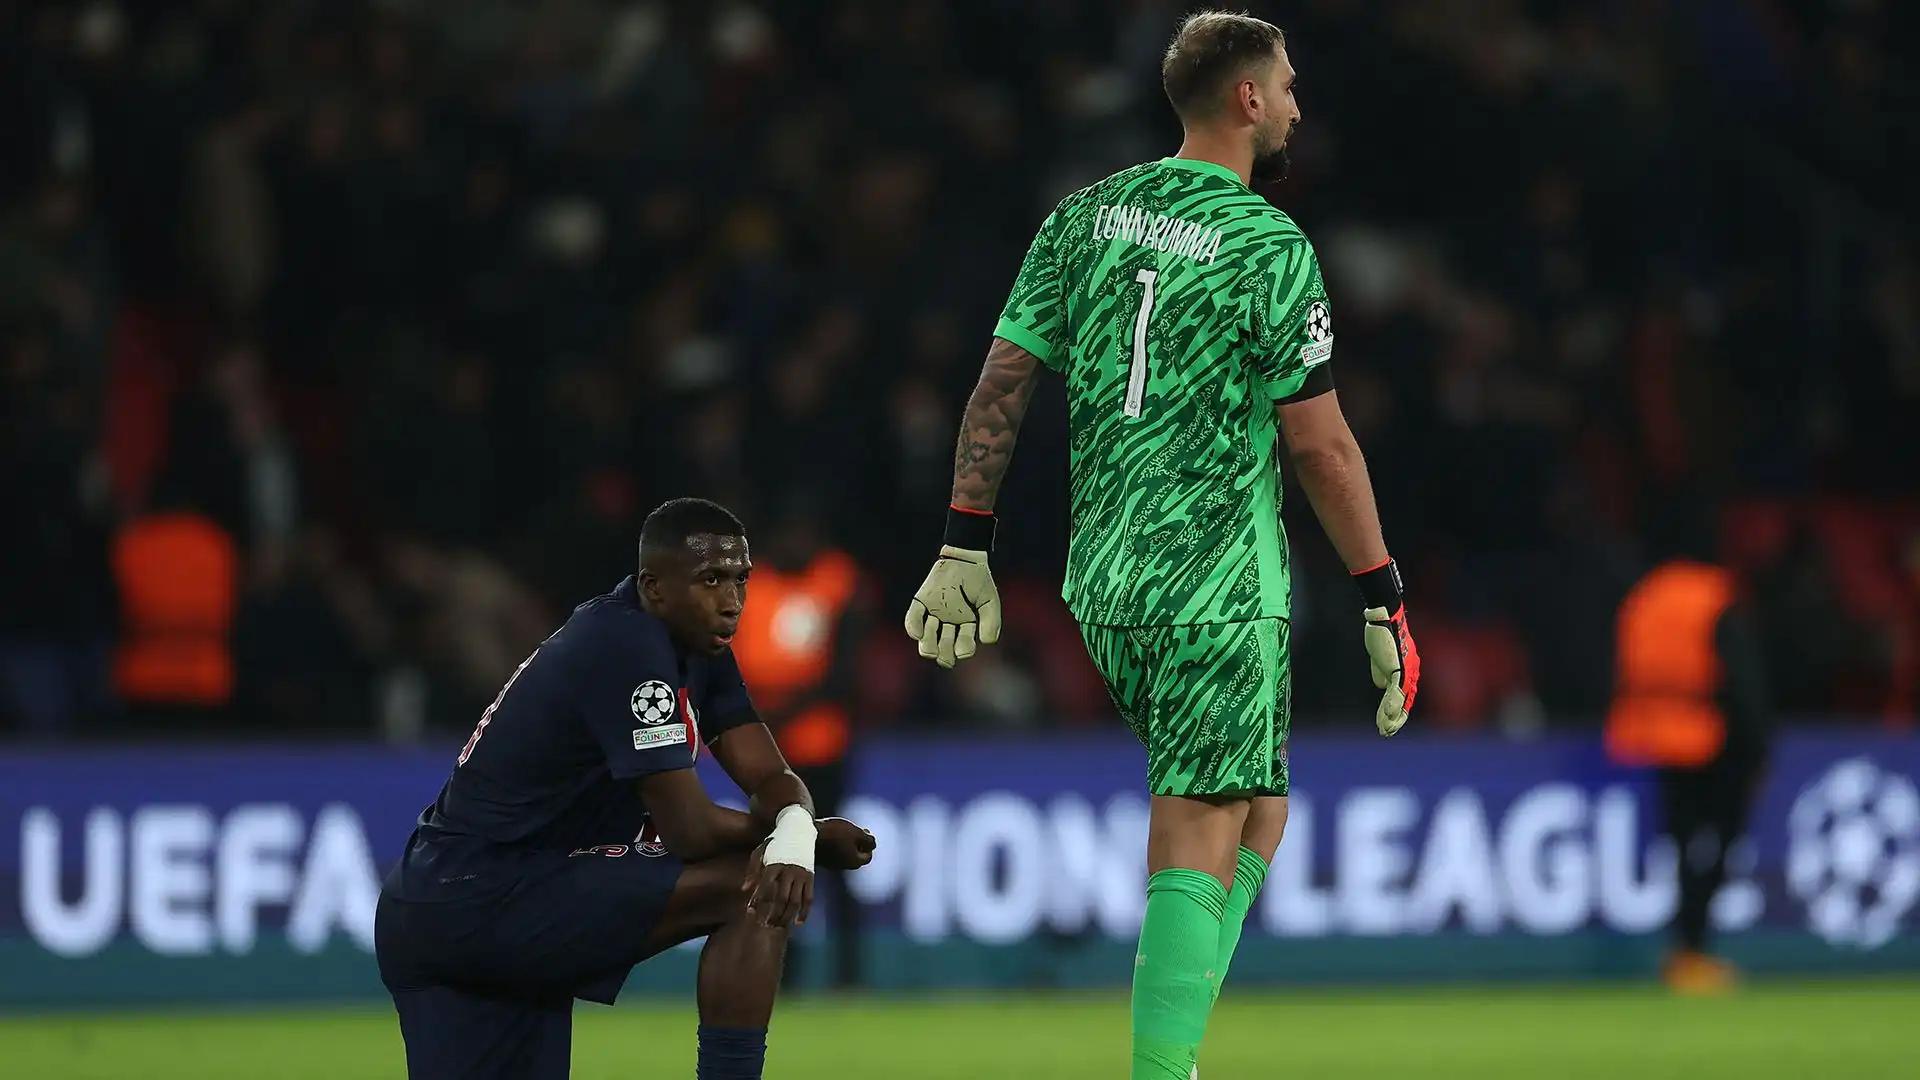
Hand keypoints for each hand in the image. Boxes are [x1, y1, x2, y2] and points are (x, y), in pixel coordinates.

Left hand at [742, 841, 813, 927]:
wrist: (799, 830)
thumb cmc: (776, 843)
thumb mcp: (761, 851)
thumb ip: (752, 870)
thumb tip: (745, 889)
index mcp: (775, 864)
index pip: (765, 886)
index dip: (757, 900)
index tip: (750, 911)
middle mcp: (789, 871)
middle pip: (781, 898)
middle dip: (773, 914)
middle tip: (765, 925)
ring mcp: (802, 875)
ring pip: (796, 902)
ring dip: (786, 916)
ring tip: (778, 926)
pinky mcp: (811, 878)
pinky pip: (809, 899)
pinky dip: (805, 912)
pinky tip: (798, 923)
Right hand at [815, 817, 876, 869]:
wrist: (807, 834)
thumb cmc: (834, 833)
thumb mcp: (856, 832)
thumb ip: (868, 839)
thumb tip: (873, 844)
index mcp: (854, 862)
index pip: (868, 856)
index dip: (868, 843)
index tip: (864, 832)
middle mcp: (844, 866)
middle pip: (856, 856)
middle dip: (859, 843)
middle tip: (856, 830)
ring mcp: (832, 864)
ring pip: (845, 854)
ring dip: (848, 843)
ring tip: (844, 830)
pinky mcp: (822, 859)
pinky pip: (835, 852)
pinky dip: (837, 844)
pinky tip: (832, 834)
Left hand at [903, 545, 1000, 667]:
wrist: (965, 557)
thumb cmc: (979, 580)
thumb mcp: (990, 601)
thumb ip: (991, 621)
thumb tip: (986, 642)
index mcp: (965, 628)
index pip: (962, 649)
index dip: (964, 649)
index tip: (967, 638)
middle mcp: (948, 625)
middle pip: (942, 652)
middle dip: (944, 654)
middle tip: (947, 641)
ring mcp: (933, 616)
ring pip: (925, 643)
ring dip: (929, 643)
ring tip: (935, 624)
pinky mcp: (921, 603)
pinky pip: (912, 621)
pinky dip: (914, 628)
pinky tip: (919, 630)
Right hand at [1363, 604, 1419, 735]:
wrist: (1385, 618)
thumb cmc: (1382, 634)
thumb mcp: (1380, 659)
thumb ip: (1381, 673)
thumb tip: (1381, 686)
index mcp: (1408, 670)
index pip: (1404, 696)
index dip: (1397, 711)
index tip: (1389, 724)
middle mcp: (1411, 673)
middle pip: (1406, 701)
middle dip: (1396, 719)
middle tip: (1387, 733)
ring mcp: (1406, 671)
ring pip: (1400, 700)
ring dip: (1391, 717)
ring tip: (1385, 730)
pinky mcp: (1399, 669)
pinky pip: (1395, 691)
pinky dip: (1390, 706)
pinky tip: (1386, 718)